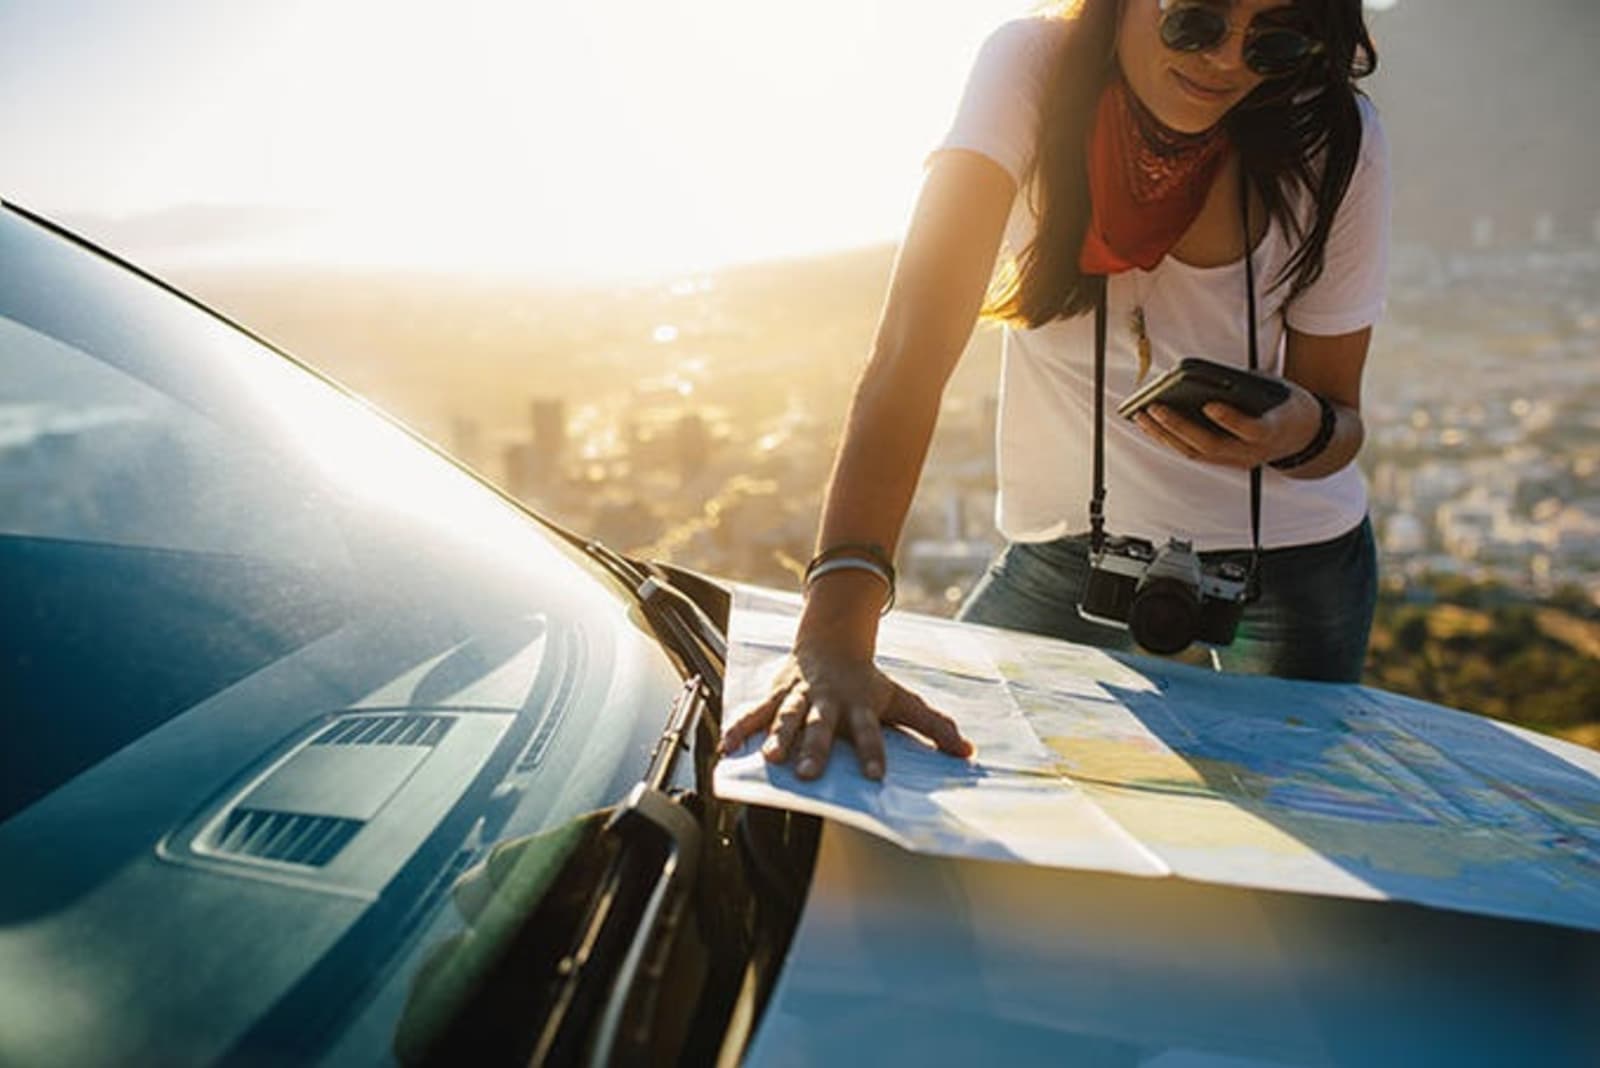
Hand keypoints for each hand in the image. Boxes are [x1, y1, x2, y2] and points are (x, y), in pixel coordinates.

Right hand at [718, 643, 972, 781]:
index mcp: (859, 705)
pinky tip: (727, 748)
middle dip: (814, 748)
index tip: (875, 777)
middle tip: (810, 774)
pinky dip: (739, 728)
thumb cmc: (868, 681)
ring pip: (786, 717)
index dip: (872, 752)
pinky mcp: (776, 694)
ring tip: (769, 758)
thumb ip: (933, 726)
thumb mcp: (902, 700)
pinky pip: (754, 712)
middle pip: (821, 726)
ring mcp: (799, 697)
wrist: (831, 642)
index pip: (869, 732)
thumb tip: (967, 752)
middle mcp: (828, 702)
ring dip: (777, 737)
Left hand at [1133, 379, 1322, 468]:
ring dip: (1166, 436)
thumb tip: (1208, 378)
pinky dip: (1171, 440)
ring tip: (1143, 416)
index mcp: (1273, 430)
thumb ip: (1247, 386)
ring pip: (1197, 453)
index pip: (1251, 429)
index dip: (1230, 419)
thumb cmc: (1286, 405)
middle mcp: (1253, 452)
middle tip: (1154, 408)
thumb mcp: (1277, 388)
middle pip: (1211, 445)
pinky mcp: (1225, 462)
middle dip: (1179, 427)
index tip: (1209, 405)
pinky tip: (1153, 426)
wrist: (1304, 437)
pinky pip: (1194, 453)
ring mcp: (1237, 461)